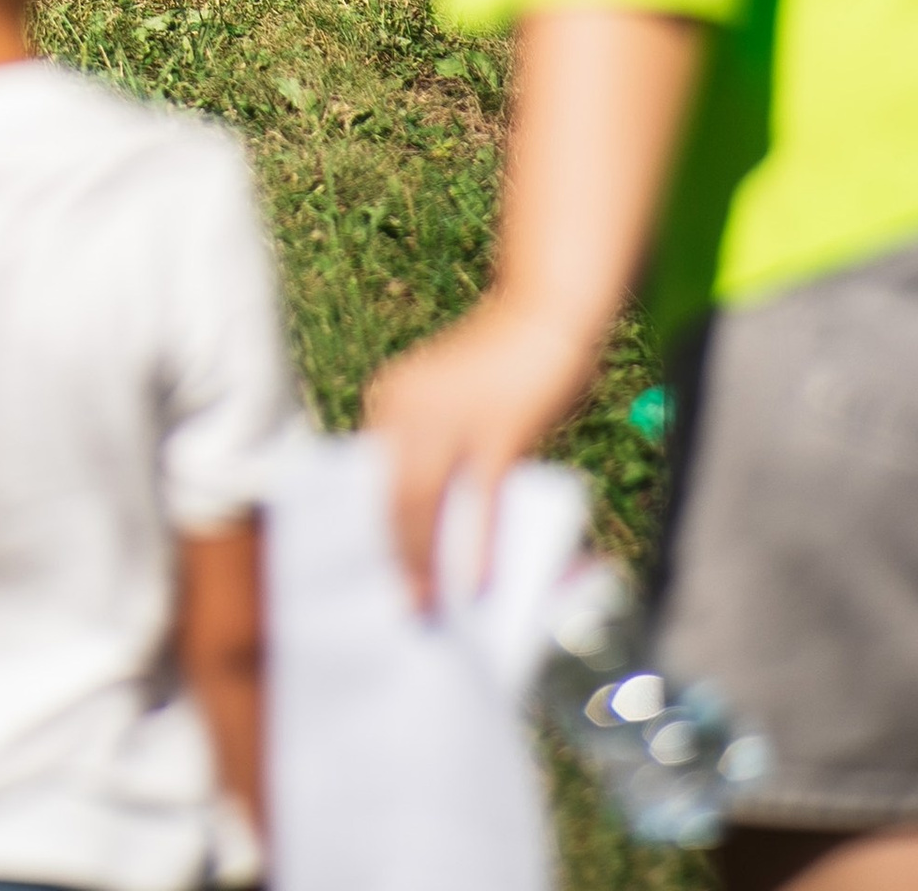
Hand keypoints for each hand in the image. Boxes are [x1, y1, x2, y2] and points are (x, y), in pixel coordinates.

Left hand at [364, 294, 600, 606]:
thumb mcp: (453, 409)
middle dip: (396, 554)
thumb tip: (429, 530)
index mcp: (390, 398)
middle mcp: (407, 404)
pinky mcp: (496, 427)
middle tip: (403, 602)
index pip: (371, 478)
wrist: (546, 315)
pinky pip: (478, 497)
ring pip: (422, 500)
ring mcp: (450, 414)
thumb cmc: (504, 371)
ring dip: (425, 557)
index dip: (376, 531)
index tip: (378, 575)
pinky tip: (479, 578)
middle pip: (390, 495)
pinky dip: (476, 542)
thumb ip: (437, 458)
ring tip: (431, 601)